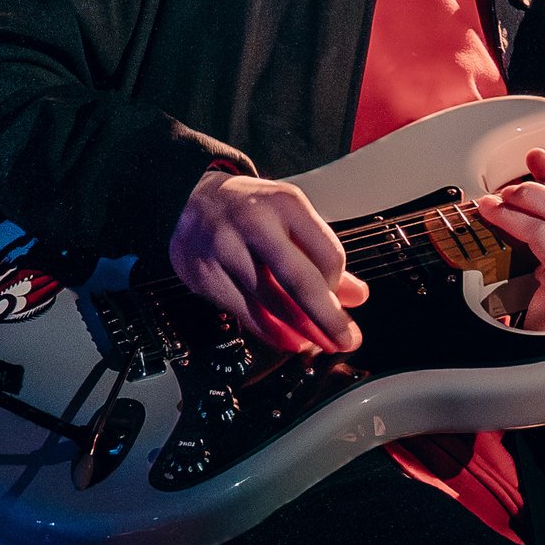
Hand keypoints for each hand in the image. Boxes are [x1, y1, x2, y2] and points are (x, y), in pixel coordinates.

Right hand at [169, 167, 368, 356]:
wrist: (188, 201)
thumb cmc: (248, 210)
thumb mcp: (290, 218)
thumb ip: (322, 255)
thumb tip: (356, 295)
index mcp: (284, 204)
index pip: (327, 254)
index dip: (338, 285)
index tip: (342, 299)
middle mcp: (253, 224)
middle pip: (299, 281)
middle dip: (327, 318)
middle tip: (345, 340)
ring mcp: (225, 250)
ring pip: (270, 302)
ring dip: (299, 330)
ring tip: (318, 343)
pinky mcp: (205, 275)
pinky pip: (245, 312)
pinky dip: (270, 331)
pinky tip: (287, 339)